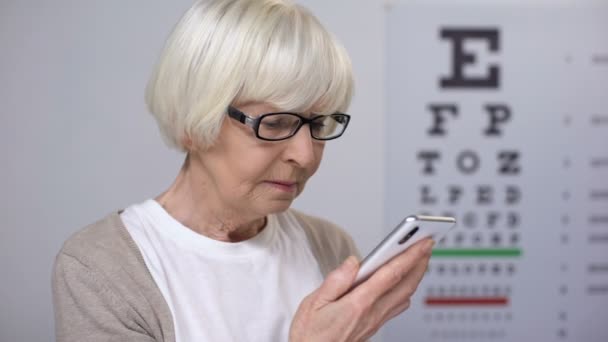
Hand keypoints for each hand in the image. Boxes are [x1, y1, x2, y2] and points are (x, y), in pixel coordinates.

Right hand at [289, 238, 433, 341]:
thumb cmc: (311, 334)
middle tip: (428, 244)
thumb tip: (354, 262)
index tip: (423, 242)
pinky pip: (398, 305)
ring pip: (405, 295)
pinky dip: (406, 290)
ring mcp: (376, 320)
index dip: (410, 256)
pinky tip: (403, 283)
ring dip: (416, 276)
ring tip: (419, 258)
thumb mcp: (314, 303)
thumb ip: (336, 280)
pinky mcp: (375, 325)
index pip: (391, 274)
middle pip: (406, 284)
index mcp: (358, 303)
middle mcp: (372, 313)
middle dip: (420, 262)